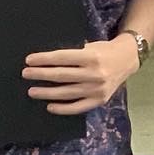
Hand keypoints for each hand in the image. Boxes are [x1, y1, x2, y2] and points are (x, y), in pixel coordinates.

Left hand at [24, 37, 138, 114]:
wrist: (127, 59)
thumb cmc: (104, 50)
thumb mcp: (90, 46)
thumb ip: (73, 54)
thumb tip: (47, 62)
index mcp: (91, 57)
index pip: (61, 58)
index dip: (44, 59)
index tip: (29, 60)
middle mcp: (94, 74)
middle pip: (61, 76)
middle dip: (40, 75)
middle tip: (26, 74)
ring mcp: (97, 89)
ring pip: (66, 93)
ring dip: (47, 93)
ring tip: (32, 91)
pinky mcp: (99, 100)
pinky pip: (77, 107)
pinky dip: (63, 108)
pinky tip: (50, 106)